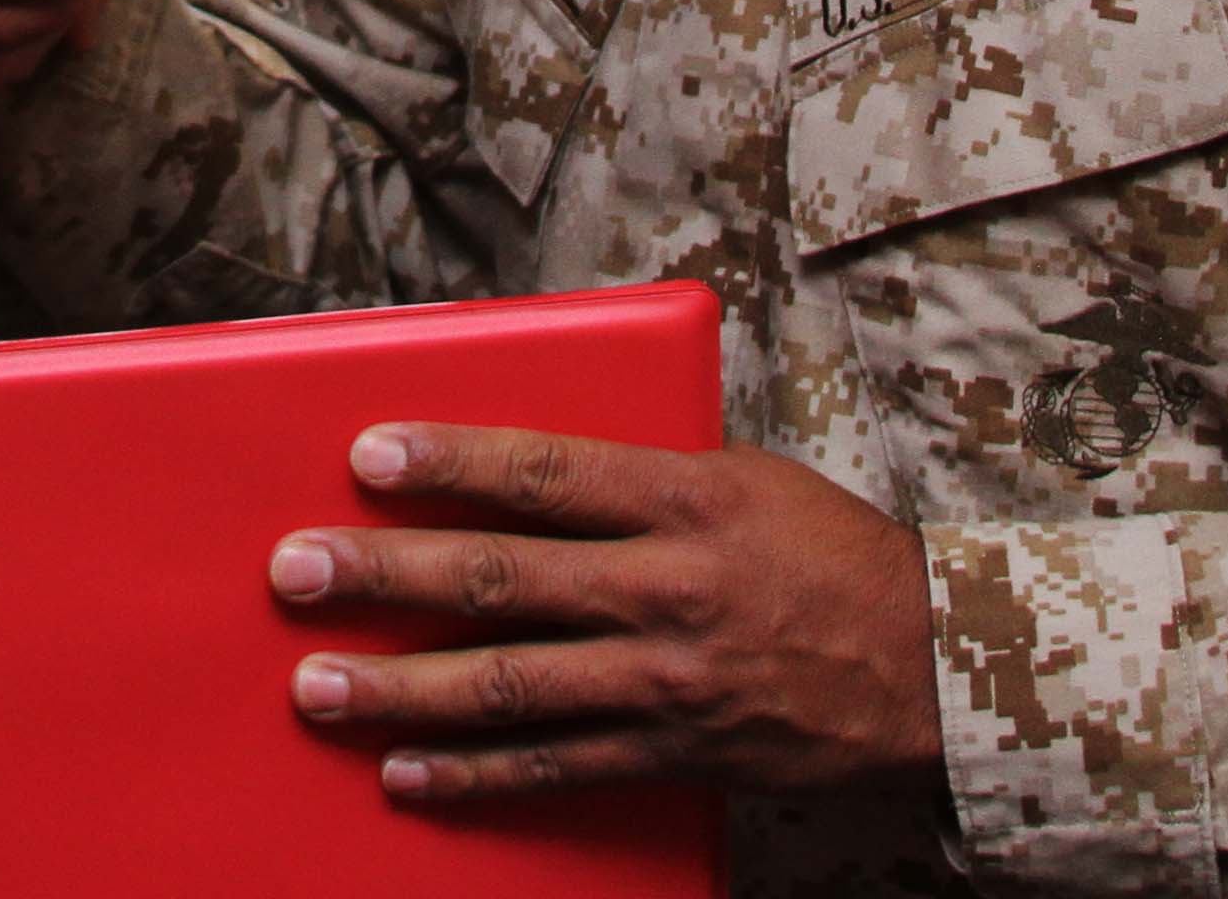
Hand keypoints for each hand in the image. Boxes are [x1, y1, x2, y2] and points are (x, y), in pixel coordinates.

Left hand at [268, 427, 941, 807]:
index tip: (365, 454)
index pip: (542, 470)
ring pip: (510, 683)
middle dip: (385, 574)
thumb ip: (636, 476)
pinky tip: (405, 771)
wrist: (931, 668)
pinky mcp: (671, 753)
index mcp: (683, 498)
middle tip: (296, 569)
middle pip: (500, 576)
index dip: (448, 460)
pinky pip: (555, 767)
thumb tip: (519, 464)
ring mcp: (664, 680)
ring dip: (402, 687)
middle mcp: (664, 588)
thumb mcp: (742, 476)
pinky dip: (474, 773)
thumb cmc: (830, 554)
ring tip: (318, 686)